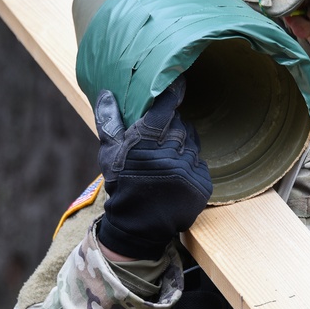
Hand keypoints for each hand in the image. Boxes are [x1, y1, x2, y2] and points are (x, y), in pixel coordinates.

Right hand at [94, 75, 212, 259]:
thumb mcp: (110, 155)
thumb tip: (107, 93)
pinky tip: (178, 173)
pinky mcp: (202, 184)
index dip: (173, 94)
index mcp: (145, 144)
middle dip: (173, 127)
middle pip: (180, 126)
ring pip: (192, 143)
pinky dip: (191, 164)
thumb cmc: (123, 185)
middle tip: (163, 135)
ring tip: (168, 157)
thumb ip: (109, 122)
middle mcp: (168, 156)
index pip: (165, 109)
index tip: (179, 83)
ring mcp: (187, 171)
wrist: (138, 225)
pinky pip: (201, 163)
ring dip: (183, 145)